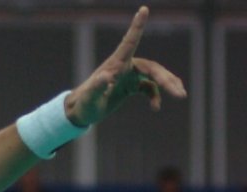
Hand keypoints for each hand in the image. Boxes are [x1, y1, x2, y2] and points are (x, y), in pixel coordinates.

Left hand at [64, 6, 185, 126]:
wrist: (80, 112)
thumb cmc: (83, 104)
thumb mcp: (89, 98)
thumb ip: (97, 87)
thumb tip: (106, 76)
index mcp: (115, 64)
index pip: (129, 42)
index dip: (137, 26)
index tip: (143, 9)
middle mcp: (125, 66)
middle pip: (151, 68)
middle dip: (166, 80)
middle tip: (179, 94)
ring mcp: (129, 75)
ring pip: (154, 75)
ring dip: (167, 85)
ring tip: (180, 96)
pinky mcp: (130, 86)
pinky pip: (148, 87)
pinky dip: (154, 95)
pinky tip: (155, 107)